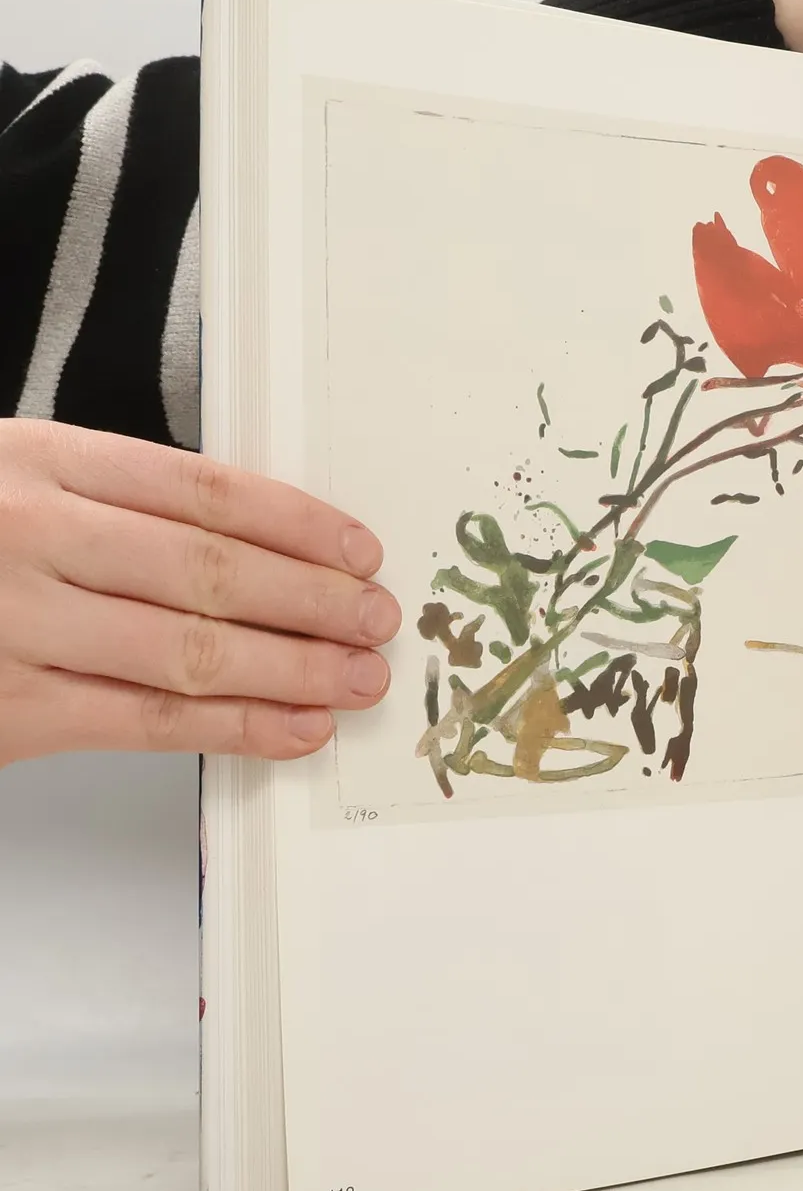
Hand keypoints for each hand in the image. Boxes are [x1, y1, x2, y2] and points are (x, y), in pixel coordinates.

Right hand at [0, 420, 399, 765]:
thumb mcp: (11, 480)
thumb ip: (113, 501)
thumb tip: (256, 543)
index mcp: (39, 461)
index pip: (204, 490)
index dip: (298, 524)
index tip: (358, 550)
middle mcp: (32, 537)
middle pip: (212, 572)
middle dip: (315, 601)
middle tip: (377, 619)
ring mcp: (17, 624)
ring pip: (193, 651)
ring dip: (295, 670)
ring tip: (357, 677)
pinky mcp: (12, 710)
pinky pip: (147, 722)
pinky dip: (236, 729)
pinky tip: (293, 729)